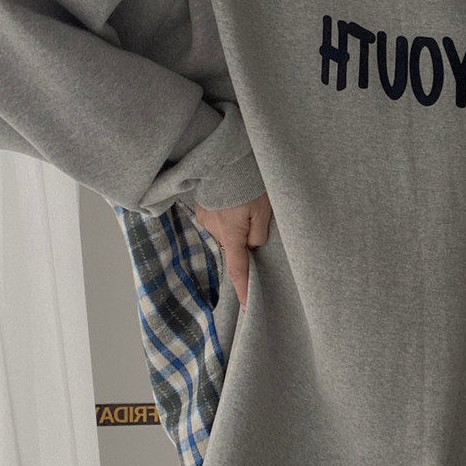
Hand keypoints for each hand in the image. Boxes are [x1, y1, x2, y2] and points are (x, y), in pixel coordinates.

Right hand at [194, 191, 271, 311]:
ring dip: (236, 227)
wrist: (224, 158)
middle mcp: (215, 231)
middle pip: (233, 248)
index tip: (246, 306)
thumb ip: (258, 234)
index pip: (238, 270)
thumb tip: (251, 247)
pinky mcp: (201, 210)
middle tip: (254, 219)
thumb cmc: (247, 183)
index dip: (243, 288)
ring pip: (226, 235)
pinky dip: (227, 218)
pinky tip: (232, 202)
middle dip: (243, 242)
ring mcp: (205, 220)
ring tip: (243, 204)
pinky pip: (217, 223)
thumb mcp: (264, 210)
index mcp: (232, 234)